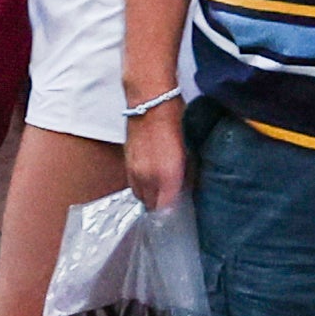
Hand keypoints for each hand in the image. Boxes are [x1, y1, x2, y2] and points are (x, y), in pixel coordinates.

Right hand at [123, 94, 189, 210]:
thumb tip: (185, 189)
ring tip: (161, 191)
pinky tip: (151, 177)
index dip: (172, 212)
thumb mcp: (188, 152)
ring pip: (140, 195)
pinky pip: (133, 182)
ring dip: (149, 196)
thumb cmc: (175, 124)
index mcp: (165, 177)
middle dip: (160, 206)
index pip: (164, 209)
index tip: (179, 210)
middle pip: (149, 205)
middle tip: (171, 202)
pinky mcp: (126, 162)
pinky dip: (142, 184)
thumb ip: (186, 175)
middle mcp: (145, 177)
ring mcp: (133, 170)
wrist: (150, 102)